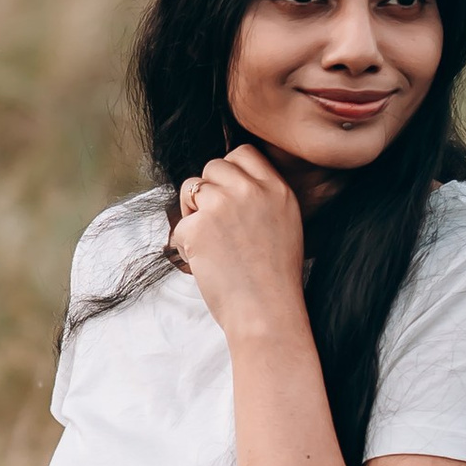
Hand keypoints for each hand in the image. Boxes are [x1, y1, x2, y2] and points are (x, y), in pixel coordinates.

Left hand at [168, 144, 307, 341]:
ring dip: (192, 212)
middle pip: (213, 166)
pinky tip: (206, 261)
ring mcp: (222, 205)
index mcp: (276, 188)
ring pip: (191, 188)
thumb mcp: (286, 223)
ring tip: (210, 242)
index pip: (243, 153)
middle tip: (216, 224)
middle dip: (208, 190)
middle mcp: (250, 190)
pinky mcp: (198, 226)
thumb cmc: (275, 278)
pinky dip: (185, 244)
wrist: (266, 312)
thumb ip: (262, 196)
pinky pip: (179, 224)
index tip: (228, 194)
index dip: (230, 171)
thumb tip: (231, 180)